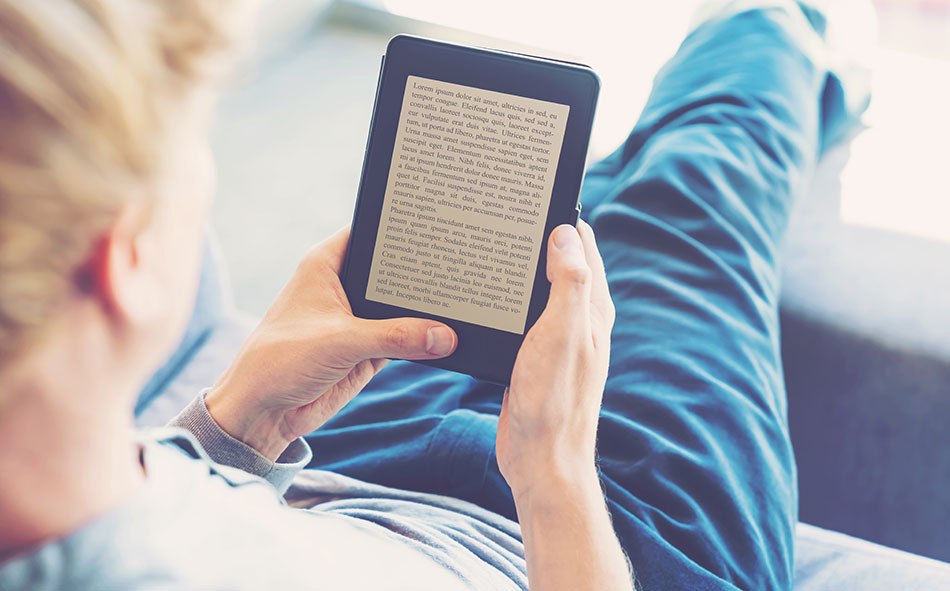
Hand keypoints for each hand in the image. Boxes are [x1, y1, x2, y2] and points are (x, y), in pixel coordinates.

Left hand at [205, 226, 456, 459]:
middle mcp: (345, 285)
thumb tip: (444, 336)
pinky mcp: (369, 349)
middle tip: (464, 268)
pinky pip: (406, 339)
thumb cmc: (280, 361)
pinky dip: (424, 341)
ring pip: (403, 307)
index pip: (374, 233)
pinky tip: (451, 337)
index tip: (442, 227)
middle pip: (395, 271)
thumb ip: (396, 336)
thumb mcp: (341, 341)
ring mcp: (359, 318)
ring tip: (466, 304)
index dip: (404, 229)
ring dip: (427, 312)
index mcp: (327, 263)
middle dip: (426, 274)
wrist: (262, 412)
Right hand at [496, 220, 614, 499]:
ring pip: (540, 289)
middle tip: (504, 214)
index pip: (584, 246)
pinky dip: (510, 299)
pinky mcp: (534, 356)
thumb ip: (570, 284)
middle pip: (562, 263)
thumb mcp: (561, 335)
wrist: (541, 459)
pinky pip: (524, 315)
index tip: (534, 197)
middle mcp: (580, 320)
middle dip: (540, 237)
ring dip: (522, 269)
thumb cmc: (554, 401)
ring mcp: (556, 338)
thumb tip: (567, 233)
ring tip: (492, 245)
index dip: (563, 219)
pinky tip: (486, 297)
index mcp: (594, 310)